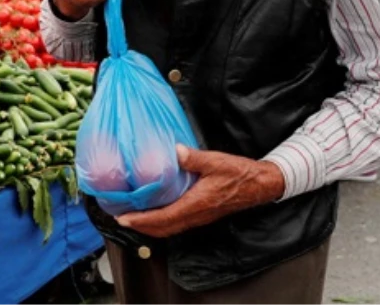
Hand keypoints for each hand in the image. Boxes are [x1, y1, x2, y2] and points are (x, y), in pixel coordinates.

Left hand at [115, 145, 285, 237]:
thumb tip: (176, 152)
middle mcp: (196, 215)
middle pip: (163, 228)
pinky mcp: (202, 214)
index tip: (124, 218)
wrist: (260, 185)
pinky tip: (154, 212)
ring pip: (169, 228)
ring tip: (132, 216)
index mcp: (196, 204)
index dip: (142, 220)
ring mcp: (199, 217)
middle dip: (140, 226)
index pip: (163, 218)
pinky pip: (177, 223)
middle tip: (120, 218)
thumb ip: (194, 158)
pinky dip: (161, 222)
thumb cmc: (239, 173)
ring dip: (150, 226)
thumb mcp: (216, 161)